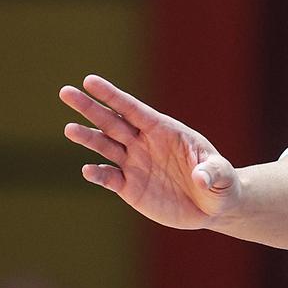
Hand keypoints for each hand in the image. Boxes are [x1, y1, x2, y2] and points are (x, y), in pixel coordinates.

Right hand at [59, 75, 237, 230]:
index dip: (112, 95)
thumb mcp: (221, 177)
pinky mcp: (130, 187)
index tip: (90, 81)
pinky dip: (98, 174)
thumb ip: (213, 173)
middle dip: (89, 107)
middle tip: (66, 92)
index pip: (133, 109)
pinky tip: (88, 170)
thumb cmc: (219, 183)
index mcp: (164, 130)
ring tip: (69, 129)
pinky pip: (109, 178)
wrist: (212, 207)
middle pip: (112, 122)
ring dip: (87, 138)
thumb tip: (200, 177)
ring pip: (105, 146)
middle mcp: (144, 143)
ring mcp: (135, 164)